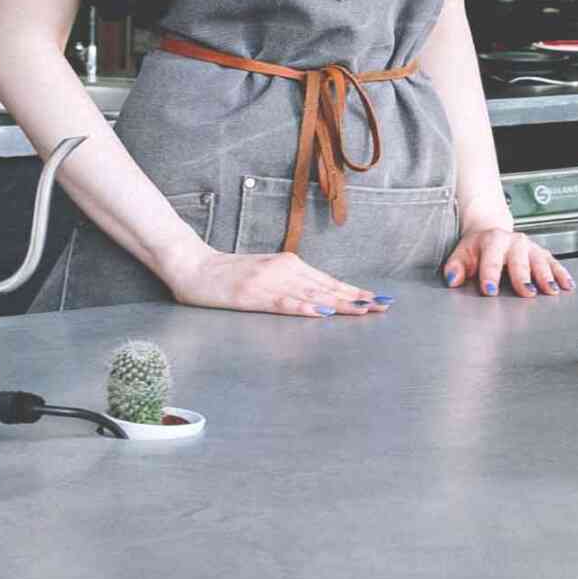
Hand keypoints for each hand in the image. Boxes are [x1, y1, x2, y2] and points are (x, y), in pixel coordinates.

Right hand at [160, 248, 390, 318]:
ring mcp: (269, 281)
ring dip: (340, 304)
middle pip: (326, 288)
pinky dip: (304, 308)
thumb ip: (290, 283)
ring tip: (363, 310)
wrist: (194, 266)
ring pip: (312, 295)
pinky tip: (321, 314)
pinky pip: (283, 303)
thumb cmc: (229, 273)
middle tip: (384, 306)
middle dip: (357, 299)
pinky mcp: (253, 294)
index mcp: (289, 264)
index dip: (354, 291)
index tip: (378, 299)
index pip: (328, 281)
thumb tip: (319, 298)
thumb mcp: (265, 273)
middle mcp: (284, 269)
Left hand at [442, 221, 573, 296]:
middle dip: (522, 276)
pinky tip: (567, 285)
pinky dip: (561, 274)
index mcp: (492, 240)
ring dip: (546, 276)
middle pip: (519, 260)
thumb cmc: (477, 248)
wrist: (491, 231)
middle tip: (526, 292)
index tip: (490, 290)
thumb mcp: (462, 253)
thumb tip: (452, 279)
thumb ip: (456, 267)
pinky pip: (553, 262)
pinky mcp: (541, 252)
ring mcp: (529, 247)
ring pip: (539, 260)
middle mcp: (513, 241)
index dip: (490, 274)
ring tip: (551, 290)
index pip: (491, 258)